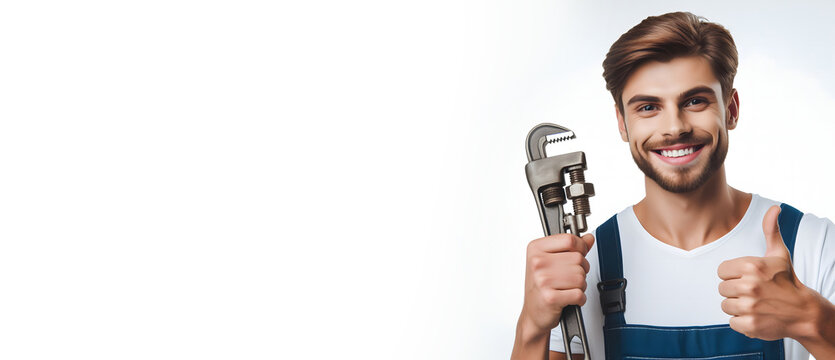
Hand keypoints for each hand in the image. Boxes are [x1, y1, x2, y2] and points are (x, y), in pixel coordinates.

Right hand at [521, 232, 594, 333]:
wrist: (533, 312)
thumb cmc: (540, 287)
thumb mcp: (551, 261)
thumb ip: (570, 248)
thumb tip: (588, 238)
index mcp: (536, 249)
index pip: (569, 240)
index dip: (580, 248)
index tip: (578, 254)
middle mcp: (537, 263)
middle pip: (578, 258)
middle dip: (580, 270)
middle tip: (568, 277)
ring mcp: (542, 280)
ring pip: (580, 277)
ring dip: (580, 285)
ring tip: (567, 288)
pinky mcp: (550, 298)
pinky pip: (579, 294)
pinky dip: (579, 298)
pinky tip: (568, 297)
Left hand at [717, 205, 817, 339]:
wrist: (804, 312)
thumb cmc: (787, 281)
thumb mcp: (779, 254)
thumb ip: (771, 230)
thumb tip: (774, 208)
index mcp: (750, 266)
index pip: (721, 271)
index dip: (733, 275)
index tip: (748, 278)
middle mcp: (749, 286)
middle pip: (722, 288)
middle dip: (735, 291)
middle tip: (754, 292)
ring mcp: (749, 306)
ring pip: (725, 305)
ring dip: (737, 306)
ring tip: (755, 303)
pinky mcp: (749, 324)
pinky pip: (732, 322)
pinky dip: (742, 322)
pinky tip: (756, 316)